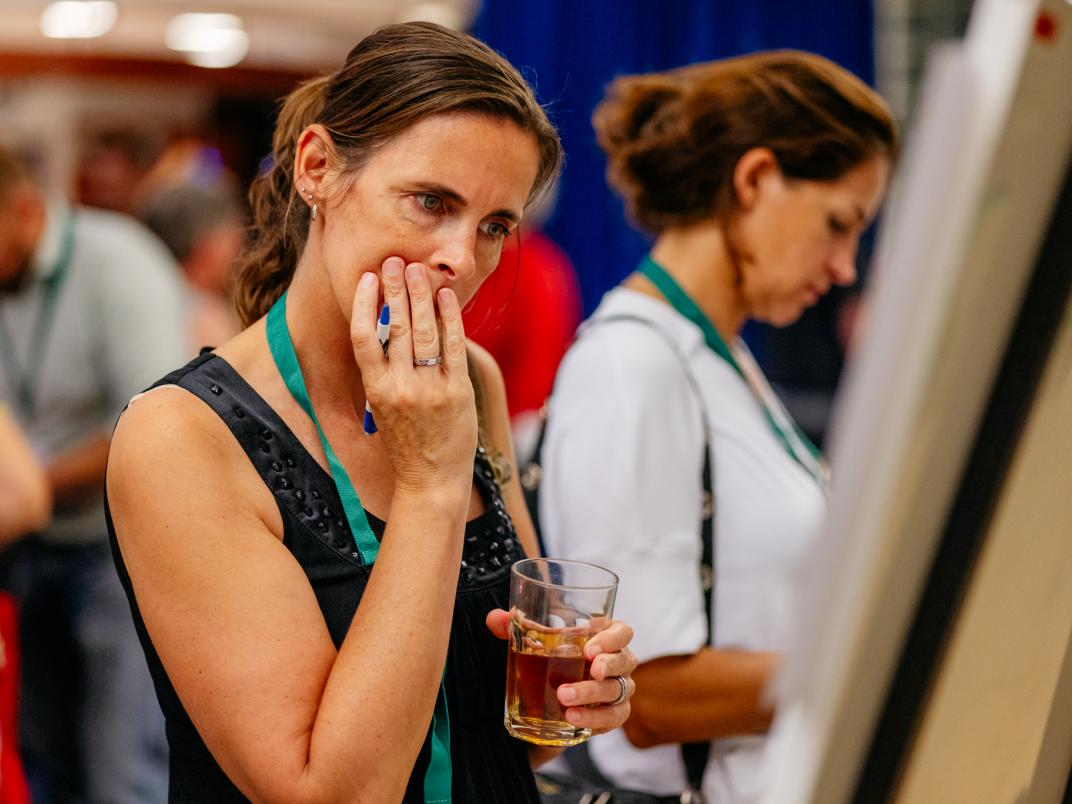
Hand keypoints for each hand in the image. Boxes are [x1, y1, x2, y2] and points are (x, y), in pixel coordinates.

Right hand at [350, 257, 476, 495]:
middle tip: (394, 261)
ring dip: (421, 296)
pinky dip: (451, 318)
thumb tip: (386, 327)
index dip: (363, 304)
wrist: (432, 481)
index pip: (363, 337)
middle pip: (394, 326)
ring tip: (417, 270)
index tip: (367, 278)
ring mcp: (430, 389)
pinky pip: (454, 347)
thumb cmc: (407, 443)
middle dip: (394, 289)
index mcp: (376, 390)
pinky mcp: (457, 392)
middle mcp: (400, 387)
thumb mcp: (383, 408)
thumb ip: (383, 372)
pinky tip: (447, 297)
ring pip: (423, 331)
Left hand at [485, 610, 637, 736]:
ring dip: (592, 695)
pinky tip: (573, 718)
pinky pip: (613, 718)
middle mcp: (617, 662)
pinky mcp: (611, 715)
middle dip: (609, 666)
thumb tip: (494, 619)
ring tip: (565, 699)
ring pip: (617, 691)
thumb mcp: (532, 643)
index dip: (612, 638)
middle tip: (592, 670)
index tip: (590, 648)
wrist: (547, 702)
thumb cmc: (549, 661)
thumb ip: (514, 628)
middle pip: (626, 660)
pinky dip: (594, 718)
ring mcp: (617, 690)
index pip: (622, 631)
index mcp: (604, 638)